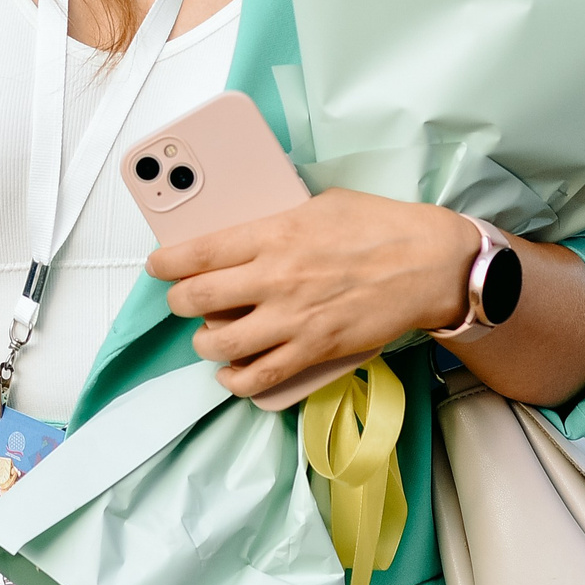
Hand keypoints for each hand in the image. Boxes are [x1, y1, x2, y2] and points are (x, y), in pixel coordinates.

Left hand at [149, 189, 467, 398]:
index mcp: (273, 234)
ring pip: (220, 342)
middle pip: (197, 298)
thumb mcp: (318, 204)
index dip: (167, 262)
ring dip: (203, 341)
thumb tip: (247, 233)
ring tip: (206, 335)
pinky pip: (260, 377)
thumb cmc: (379, 226)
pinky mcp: (313, 350)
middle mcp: (274, 278)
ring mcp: (292, 319)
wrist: (427, 263)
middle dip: (179, 302)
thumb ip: (278, 221)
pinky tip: (231, 372)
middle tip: (180, 299)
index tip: (157, 265)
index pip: (199, 252)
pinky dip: (236, 380)